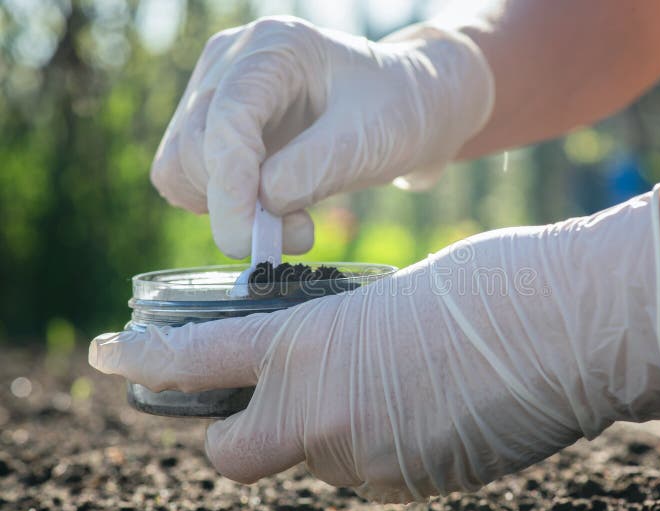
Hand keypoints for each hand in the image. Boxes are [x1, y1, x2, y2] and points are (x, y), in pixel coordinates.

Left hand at [89, 188, 659, 501]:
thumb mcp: (384, 301)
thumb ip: (332, 347)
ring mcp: (368, 466)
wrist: (574, 329)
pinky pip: (367, 476)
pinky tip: (423, 409)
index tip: (105, 352)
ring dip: (325, 435)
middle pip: (230, 456)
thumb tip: (313, 378)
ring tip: (388, 384)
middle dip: (233, 434)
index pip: (194, 364)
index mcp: (308, 350)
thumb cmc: (485, 286)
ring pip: (312, 464)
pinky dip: (374, 449)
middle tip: (263, 402)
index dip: (140, 359)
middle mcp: (323, 421)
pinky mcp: (413, 490)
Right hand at [151, 16, 493, 257]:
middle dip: (235, 206)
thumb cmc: (397, 112)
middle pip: (193, 147)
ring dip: (228, 211)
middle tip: (300, 232)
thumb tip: (258, 207)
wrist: (406, 108)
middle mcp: (232, 63)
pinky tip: (273, 209)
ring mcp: (218, 94)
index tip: (249, 241)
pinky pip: (189, 180)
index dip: (230, 187)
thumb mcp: (368, 141)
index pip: (226, 118)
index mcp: (274, 49)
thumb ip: (312, 171)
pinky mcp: (217, 129)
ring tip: (294, 222)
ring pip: (181, 167)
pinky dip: (224, 208)